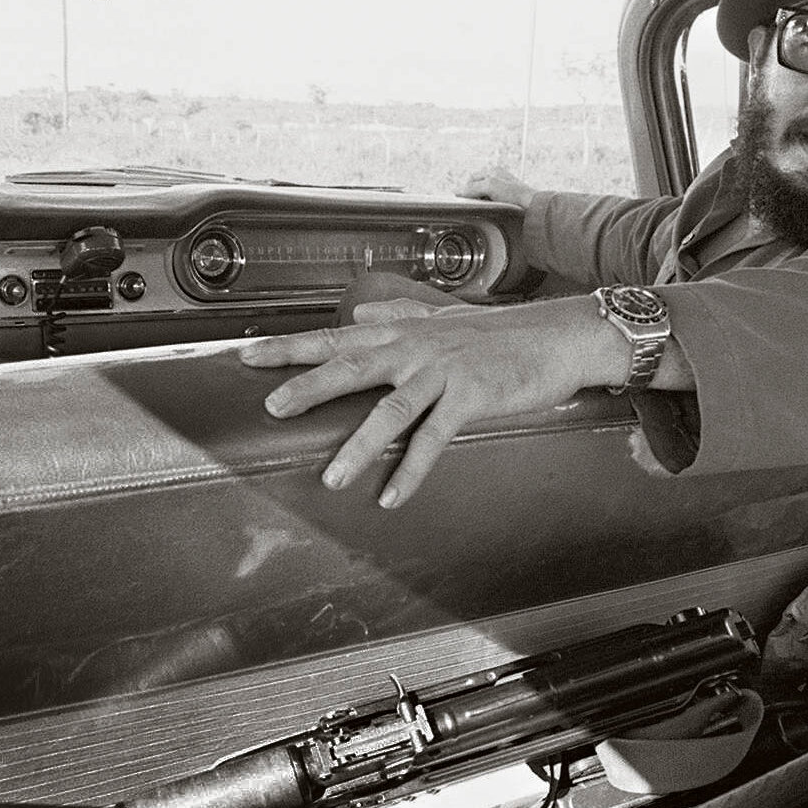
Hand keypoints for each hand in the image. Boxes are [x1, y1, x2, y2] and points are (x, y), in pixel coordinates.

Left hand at [239, 297, 623, 507]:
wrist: (559, 336)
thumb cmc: (502, 332)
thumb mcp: (444, 315)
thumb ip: (400, 312)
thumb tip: (362, 309)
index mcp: (403, 331)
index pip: (337, 337)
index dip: (290, 347)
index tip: (247, 357)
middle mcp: (417, 347)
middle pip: (352, 365)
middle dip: (307, 386)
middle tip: (270, 407)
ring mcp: (445, 371)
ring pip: (391, 408)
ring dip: (359, 445)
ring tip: (331, 477)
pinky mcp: (474, 396)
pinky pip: (436, 438)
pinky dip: (413, 470)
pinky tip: (392, 497)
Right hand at [457, 166, 537, 208]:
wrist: (532, 206)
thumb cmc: (515, 193)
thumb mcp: (489, 186)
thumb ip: (472, 187)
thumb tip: (458, 191)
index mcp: (493, 170)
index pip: (471, 179)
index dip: (466, 189)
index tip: (463, 199)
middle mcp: (498, 177)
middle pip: (477, 186)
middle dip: (474, 195)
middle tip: (475, 204)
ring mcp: (503, 188)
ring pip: (484, 195)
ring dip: (482, 201)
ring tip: (486, 207)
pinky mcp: (507, 198)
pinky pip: (492, 201)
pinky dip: (489, 205)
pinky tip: (493, 209)